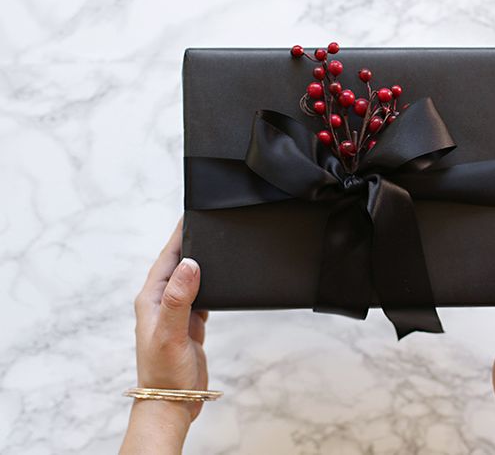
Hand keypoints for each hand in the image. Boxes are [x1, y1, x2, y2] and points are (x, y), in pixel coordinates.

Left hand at [121, 219, 207, 454]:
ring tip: (216, 246)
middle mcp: (162, 302)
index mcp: (151, 299)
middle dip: (192, 244)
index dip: (178, 236)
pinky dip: (210, 285)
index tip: (191, 216)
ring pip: (190, 279)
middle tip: (208, 224)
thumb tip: (191, 264)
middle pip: (178, 264)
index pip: (167, 258)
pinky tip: (220, 281)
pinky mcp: (190, 323)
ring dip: (201, 263)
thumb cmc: (164, 372)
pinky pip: (201, 295)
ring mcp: (176, 312)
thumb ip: (179, 298)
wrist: (173, 401)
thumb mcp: (170, 332)